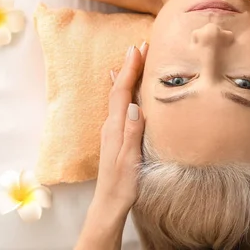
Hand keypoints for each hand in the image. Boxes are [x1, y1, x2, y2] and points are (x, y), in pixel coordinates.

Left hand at [92, 43, 147, 214]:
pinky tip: (122, 89)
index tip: (137, 49)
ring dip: (127, 75)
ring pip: (119, 95)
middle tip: (140, 46)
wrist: (108, 204)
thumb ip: (131, 132)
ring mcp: (112, 129)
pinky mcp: (116, 135)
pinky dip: (123, 90)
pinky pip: (120, 105)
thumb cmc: (122, 184)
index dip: (130, 69)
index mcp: (115, 127)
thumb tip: (134, 105)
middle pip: (119, 88)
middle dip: (130, 66)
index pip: (122, 91)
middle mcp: (111, 124)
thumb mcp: (129, 160)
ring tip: (134, 59)